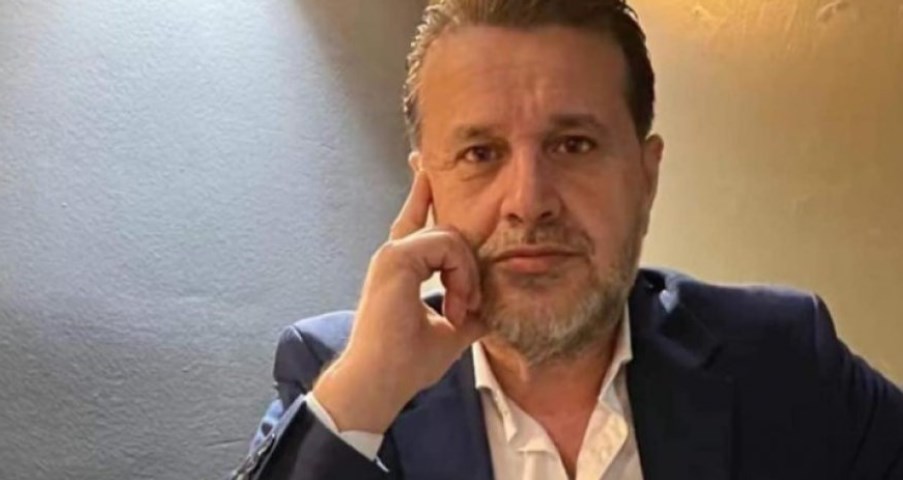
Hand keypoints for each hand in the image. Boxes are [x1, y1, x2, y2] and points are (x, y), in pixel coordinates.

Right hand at [312, 172, 486, 433]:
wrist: (379, 383)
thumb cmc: (405, 364)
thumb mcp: (449, 332)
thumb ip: (469, 310)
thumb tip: (493, 306)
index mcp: (400, 267)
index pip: (416, 219)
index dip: (422, 191)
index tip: (422, 162)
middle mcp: (393, 254)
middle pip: (444, 227)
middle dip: (468, 265)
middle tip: (466, 307)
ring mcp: (392, 253)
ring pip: (450, 237)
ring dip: (466, 275)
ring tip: (460, 311)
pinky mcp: (395, 258)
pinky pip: (446, 245)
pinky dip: (460, 274)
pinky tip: (456, 304)